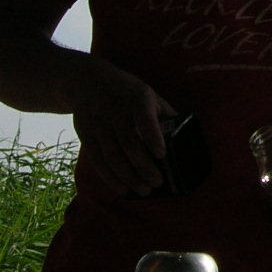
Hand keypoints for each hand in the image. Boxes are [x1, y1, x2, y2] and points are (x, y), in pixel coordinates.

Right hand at [70, 65, 175, 195]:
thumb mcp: (148, 94)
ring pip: (113, 156)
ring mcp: (99, 124)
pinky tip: (122, 189)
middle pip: (129, 143)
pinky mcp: (86, 136)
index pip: (144, 118)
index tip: (162, 154)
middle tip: (157, 182)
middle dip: (143, 166)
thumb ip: (164, 113)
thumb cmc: (127, 91)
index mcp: (137, 98)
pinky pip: (98, 161)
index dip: (152, 136)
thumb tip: (186, 134)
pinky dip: (110, 178)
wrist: (87, 81)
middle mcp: (115, 111)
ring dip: (128, 177)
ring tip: (144, 190)